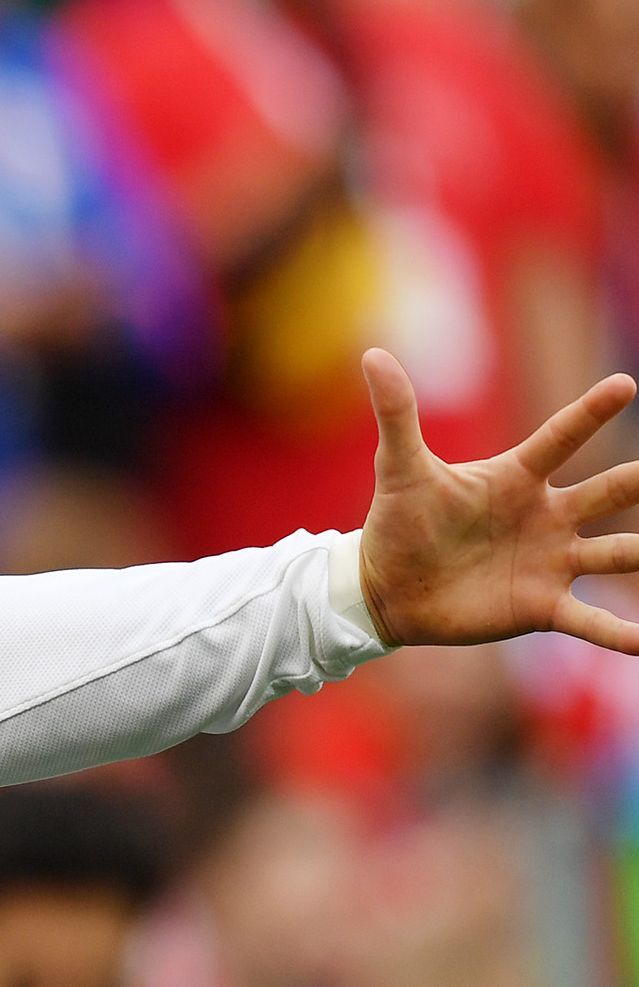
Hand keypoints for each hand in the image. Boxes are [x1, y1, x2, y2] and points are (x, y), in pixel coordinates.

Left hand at [358, 349, 638, 649]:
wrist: (385, 587)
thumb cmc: (400, 523)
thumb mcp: (399, 468)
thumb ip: (397, 414)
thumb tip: (372, 354)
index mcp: (518, 478)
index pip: (563, 437)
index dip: (592, 413)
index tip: (625, 385)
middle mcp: (547, 515)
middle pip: (609, 492)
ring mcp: (550, 561)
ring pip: (614, 553)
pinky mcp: (541, 606)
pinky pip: (588, 619)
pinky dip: (617, 632)